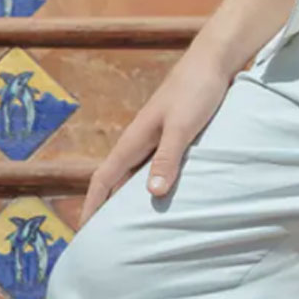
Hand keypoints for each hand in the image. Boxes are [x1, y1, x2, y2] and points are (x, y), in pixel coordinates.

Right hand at [79, 55, 231, 226]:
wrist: (215, 60)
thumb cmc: (196, 90)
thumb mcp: (181, 127)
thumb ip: (167, 158)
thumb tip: (152, 194)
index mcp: (134, 141)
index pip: (104, 179)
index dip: (92, 205)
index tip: (84, 230)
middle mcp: (140, 142)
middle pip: (115, 182)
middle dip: (106, 208)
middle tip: (106, 238)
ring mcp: (155, 140)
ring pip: (135, 176)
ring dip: (130, 199)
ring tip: (132, 226)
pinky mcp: (172, 137)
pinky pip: (155, 169)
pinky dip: (153, 186)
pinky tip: (163, 198)